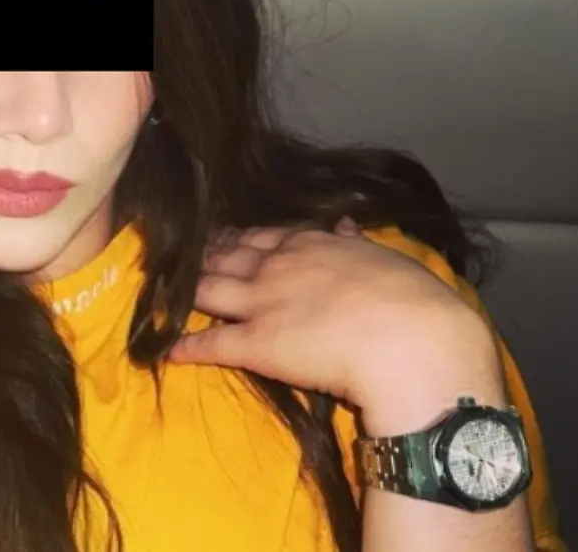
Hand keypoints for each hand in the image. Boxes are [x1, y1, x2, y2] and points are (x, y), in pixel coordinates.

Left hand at [169, 218, 504, 423]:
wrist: (412, 343)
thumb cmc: (415, 302)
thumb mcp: (386, 258)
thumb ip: (357, 243)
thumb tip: (345, 226)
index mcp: (313, 244)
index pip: (263, 236)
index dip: (238, 238)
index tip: (223, 238)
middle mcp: (278, 266)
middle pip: (226, 256)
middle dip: (201, 257)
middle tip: (178, 260)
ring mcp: (262, 303)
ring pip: (209, 290)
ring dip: (184, 291)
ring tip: (163, 293)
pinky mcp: (254, 343)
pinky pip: (211, 344)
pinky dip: (186, 347)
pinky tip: (167, 350)